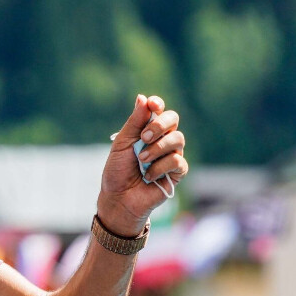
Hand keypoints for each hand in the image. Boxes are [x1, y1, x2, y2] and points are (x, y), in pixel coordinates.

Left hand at [97, 94, 187, 235]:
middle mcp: (162, 140)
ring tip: (142, 159)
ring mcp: (172, 155)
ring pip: (178, 139)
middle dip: (160, 125)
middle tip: (144, 137)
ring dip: (157, 148)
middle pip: (173, 119)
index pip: (159, 111)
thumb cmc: (118, 171)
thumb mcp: (122, 144)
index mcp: (147, 130)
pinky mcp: (178, 172)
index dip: (157, 105)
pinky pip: (177, 161)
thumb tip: (142, 98)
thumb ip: (134, 123)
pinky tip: (148, 175)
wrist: (118, 198)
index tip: (152, 105)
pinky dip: (160, 167)